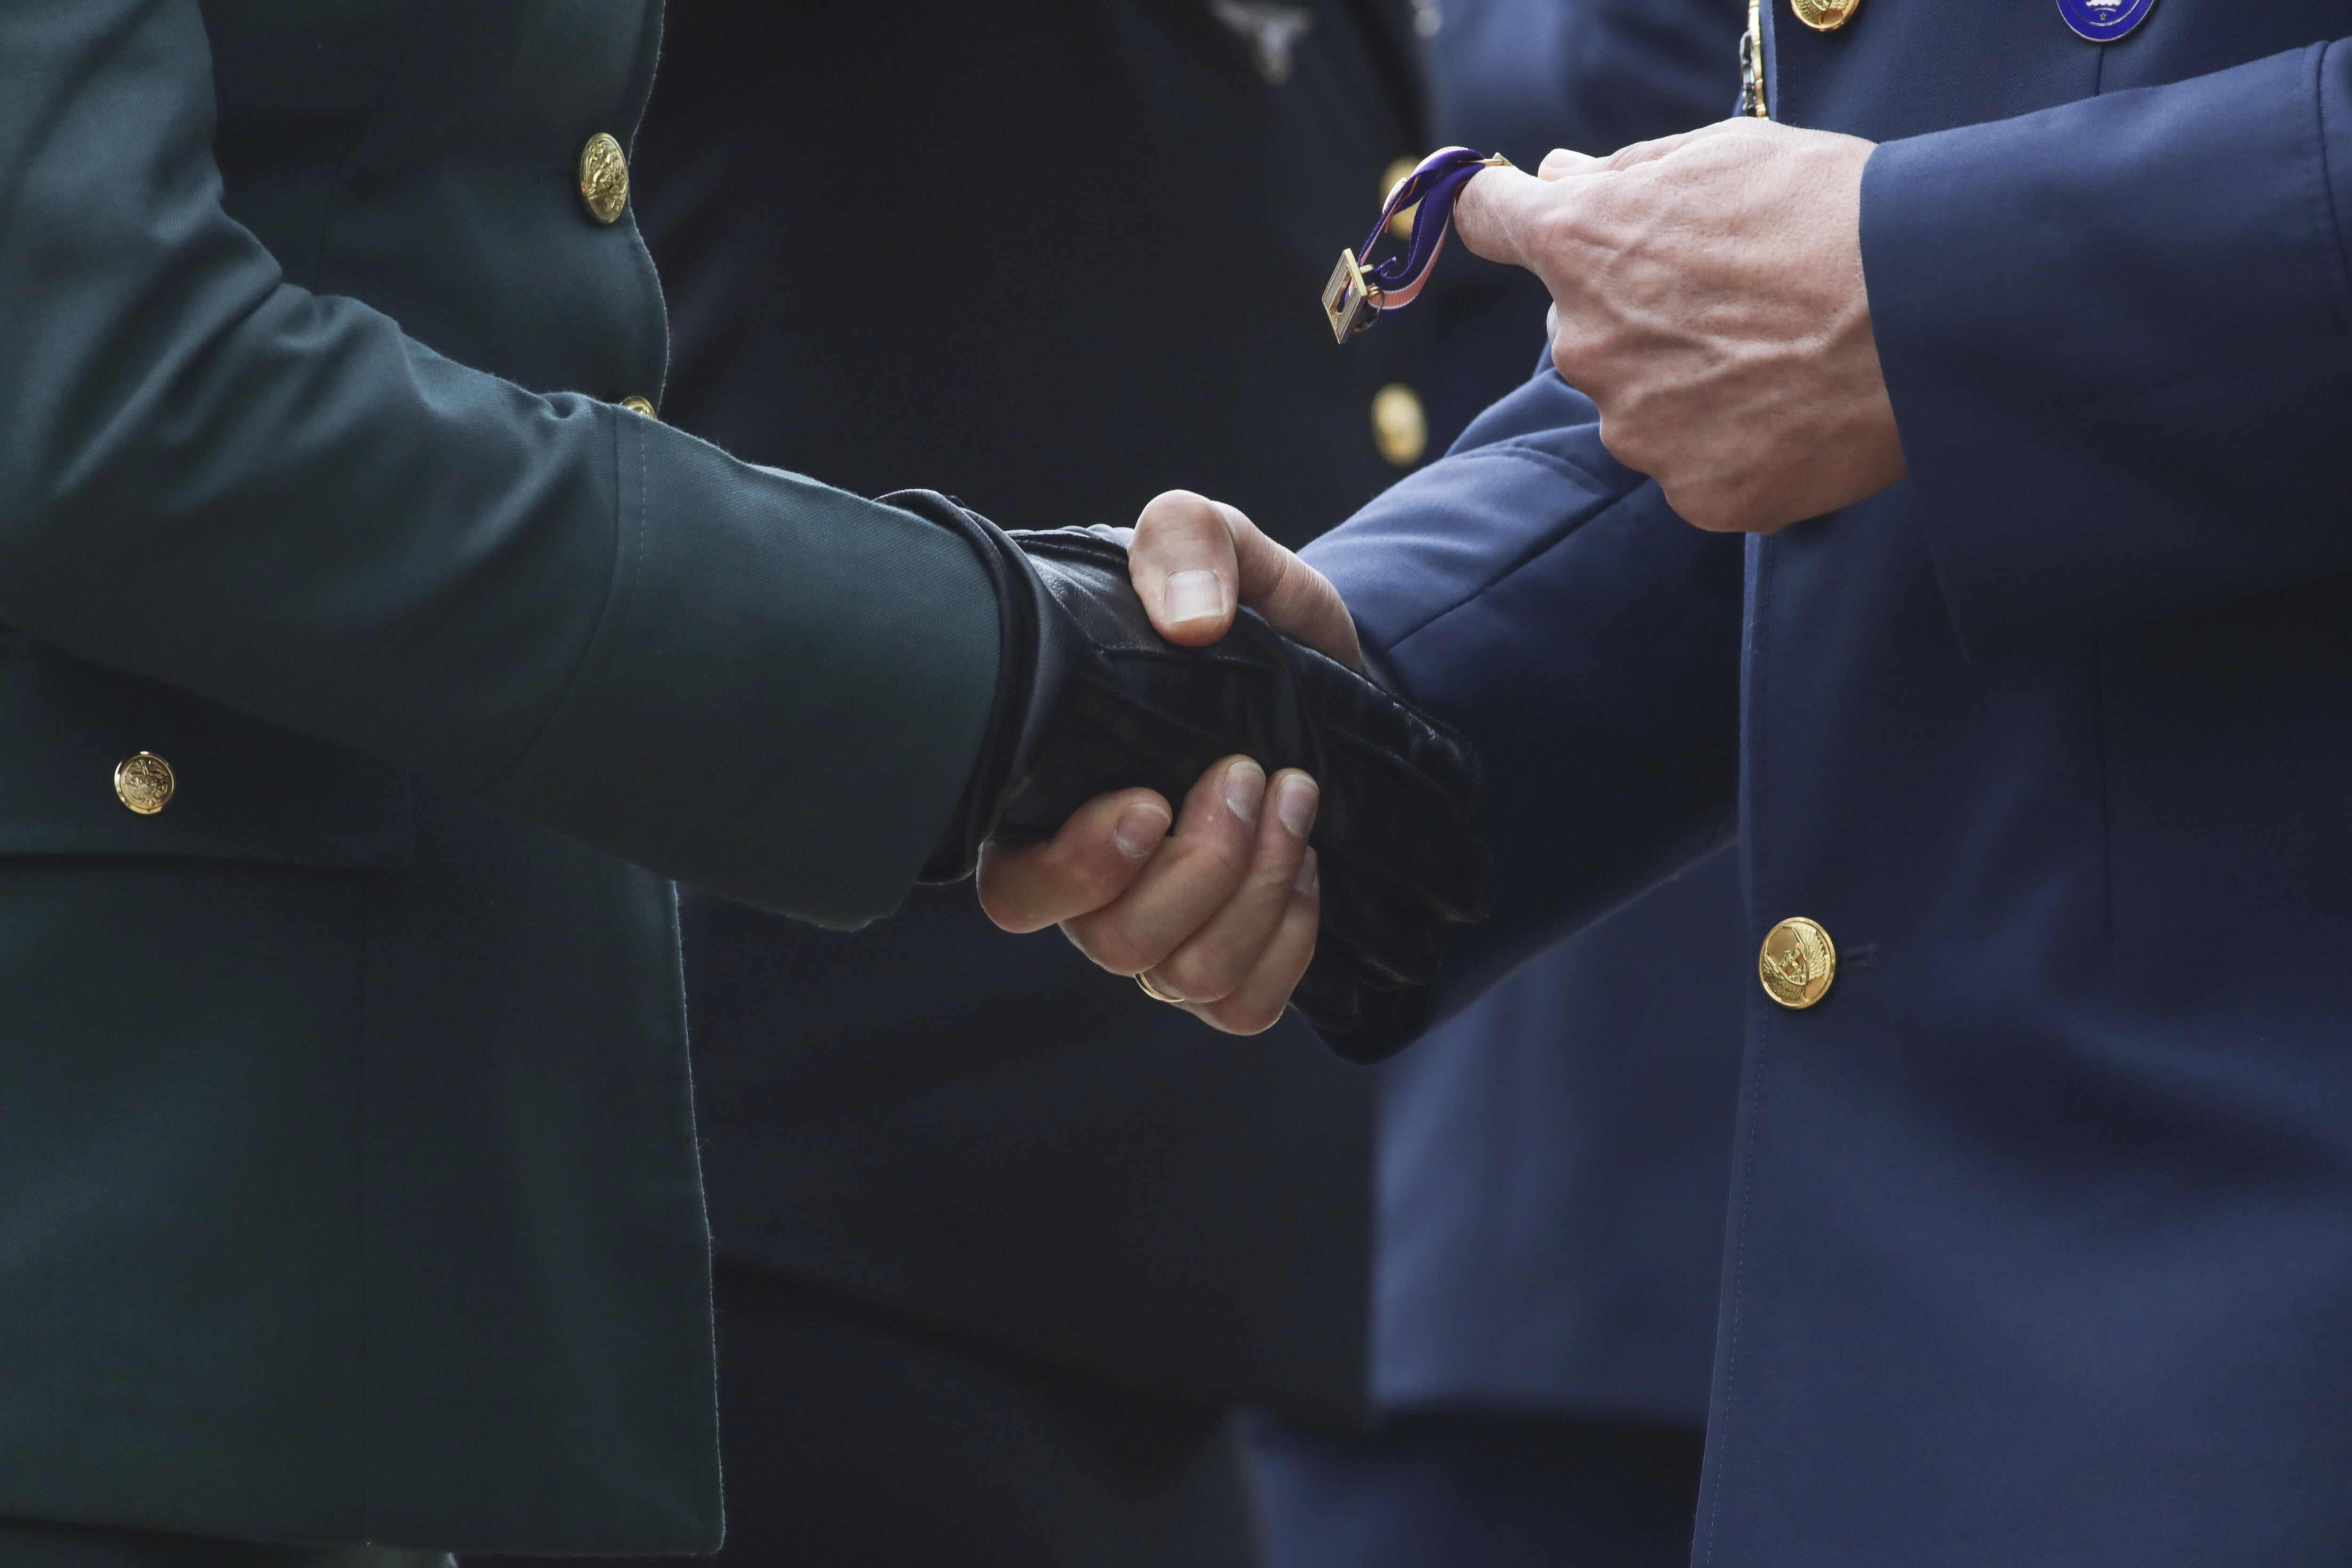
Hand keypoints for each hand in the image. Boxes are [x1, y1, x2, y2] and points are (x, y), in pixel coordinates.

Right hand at [971, 492, 1489, 1054]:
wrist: (1328, 672)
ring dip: (1255, 890)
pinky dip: (1287, 948)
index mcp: (1047, 803)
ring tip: (1294, 798)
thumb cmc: (1240, 615)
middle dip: (1202, 865)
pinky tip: (1307, 870)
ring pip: (1186, 977)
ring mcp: (1164, 933)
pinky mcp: (1235, 961)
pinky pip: (1244, 1008)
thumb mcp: (1215, 541)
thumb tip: (1190, 621)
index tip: (1149, 800)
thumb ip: (1187, 542)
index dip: (1077, 869)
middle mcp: (1095, 888)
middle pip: (1114, 942)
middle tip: (1252, 773)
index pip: (1014, 890)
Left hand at [1453, 118, 1904, 533]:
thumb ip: (1624, 173)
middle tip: (1731, 296)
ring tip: (1777, 353)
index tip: (1507, 214)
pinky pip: (1694, 464)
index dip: (1499, 212)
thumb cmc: (1836, 216)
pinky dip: (1733, 443)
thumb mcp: (1728, 154)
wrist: (1933, 315)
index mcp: (1582, 244)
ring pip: (1638, 402)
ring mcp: (1636, 429)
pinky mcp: (1694, 493)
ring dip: (1685, 383)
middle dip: (1635, 312)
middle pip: (1581, 327)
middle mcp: (1586, 345)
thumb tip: (1558, 177)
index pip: (1490, 219)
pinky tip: (1791, 409)